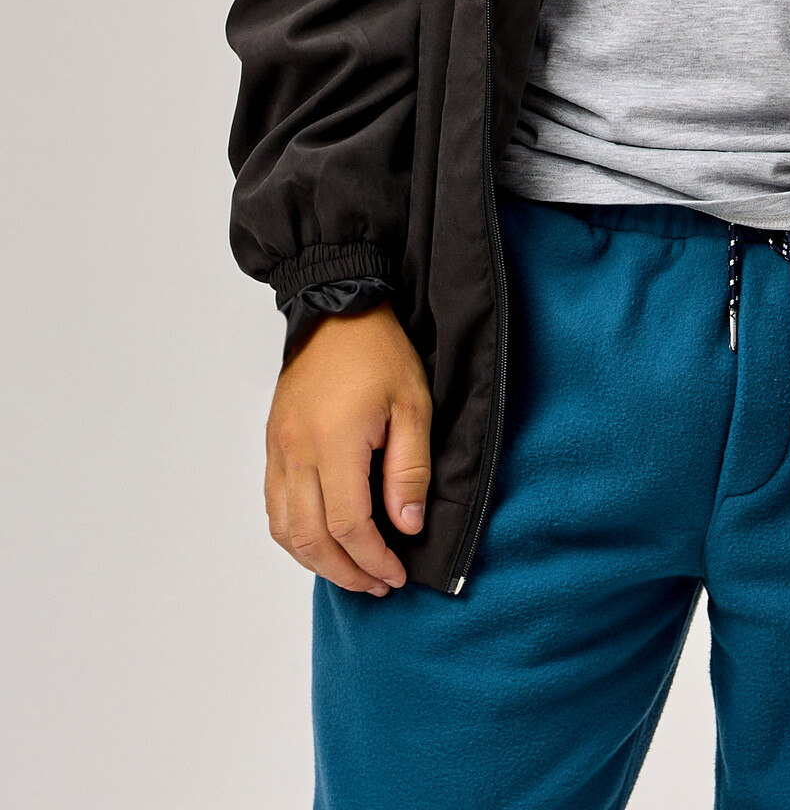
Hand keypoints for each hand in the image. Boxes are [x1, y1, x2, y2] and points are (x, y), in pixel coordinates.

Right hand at [264, 302, 432, 595]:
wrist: (337, 309)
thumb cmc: (380, 352)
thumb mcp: (413, 405)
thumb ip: (410, 470)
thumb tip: (406, 527)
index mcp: (334, 442)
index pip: (348, 525)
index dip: (373, 559)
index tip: (397, 574)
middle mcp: (296, 452)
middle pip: (310, 538)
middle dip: (346, 572)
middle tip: (378, 584)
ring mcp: (278, 449)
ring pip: (284, 529)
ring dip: (316, 561)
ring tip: (352, 572)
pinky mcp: (272, 444)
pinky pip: (274, 505)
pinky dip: (294, 535)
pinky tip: (320, 541)